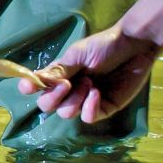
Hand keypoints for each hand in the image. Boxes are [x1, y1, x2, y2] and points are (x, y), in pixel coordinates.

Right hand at [26, 25, 158, 123]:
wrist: (134, 46)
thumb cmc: (104, 45)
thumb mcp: (76, 54)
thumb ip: (58, 70)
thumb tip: (35, 81)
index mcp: (59, 75)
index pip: (37, 87)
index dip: (29, 88)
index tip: (29, 86)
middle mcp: (68, 90)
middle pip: (47, 106)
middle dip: (53, 97)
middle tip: (67, 84)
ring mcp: (85, 101)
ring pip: (66, 113)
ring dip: (74, 100)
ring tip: (89, 83)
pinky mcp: (103, 108)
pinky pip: (87, 117)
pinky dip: (89, 107)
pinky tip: (96, 93)